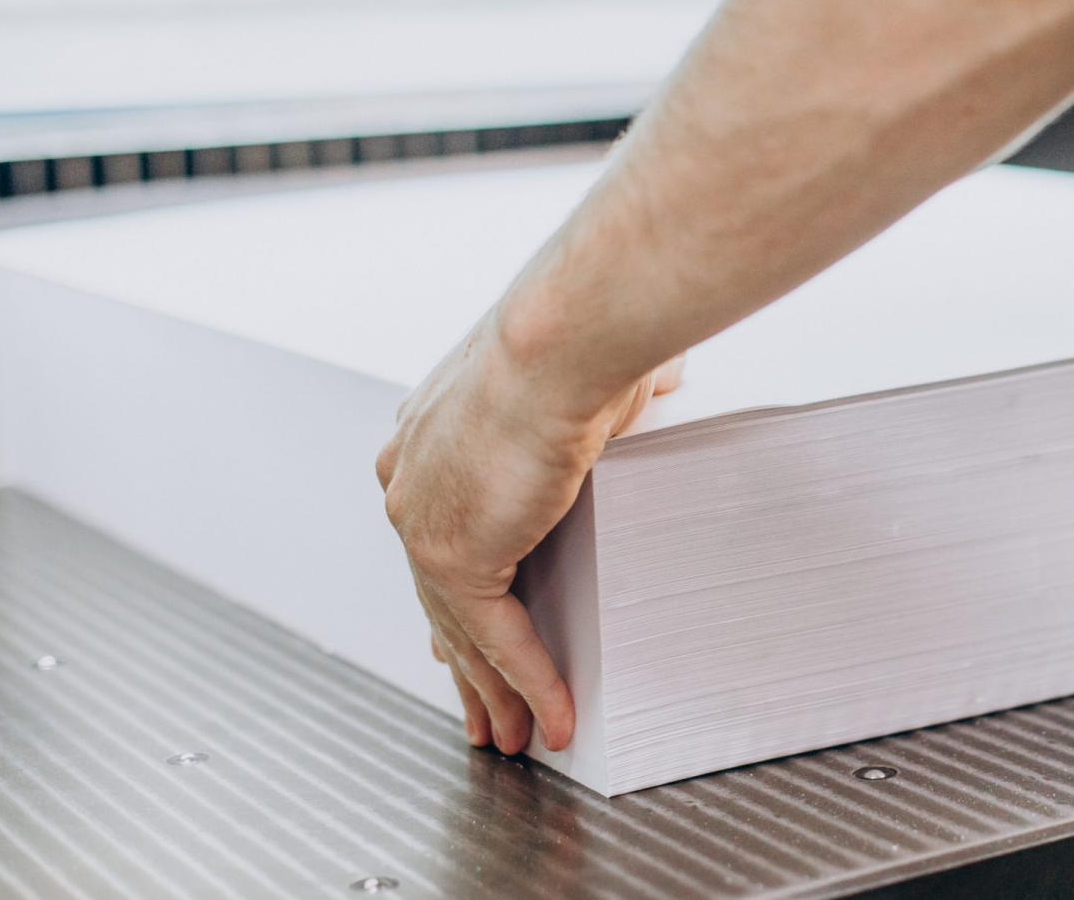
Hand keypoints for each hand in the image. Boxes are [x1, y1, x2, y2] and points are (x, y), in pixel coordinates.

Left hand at [376, 307, 681, 754]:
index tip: (457, 639)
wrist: (561, 342)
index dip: (451, 592)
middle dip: (465, 661)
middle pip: (438, 591)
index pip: (439, 529)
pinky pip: (496, 636)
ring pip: (461, 628)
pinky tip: (551, 718)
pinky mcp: (454, 556)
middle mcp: (412, 478)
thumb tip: (661, 375)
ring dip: (495, 690)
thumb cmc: (581, 335)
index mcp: (432, 433)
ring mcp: (423, 520)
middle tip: (483, 713)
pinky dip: (530, 680)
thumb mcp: (594, 372)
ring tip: (517, 738)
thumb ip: (618, 393)